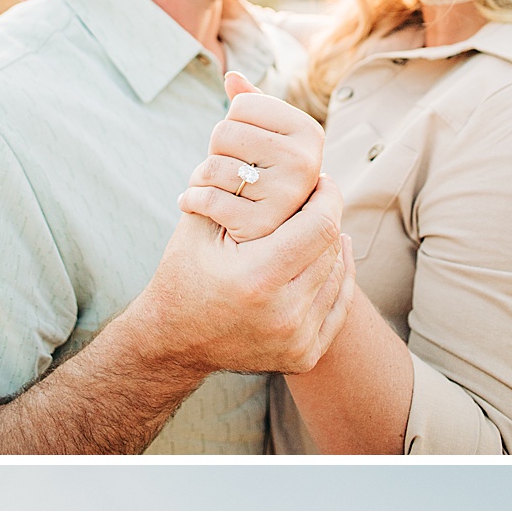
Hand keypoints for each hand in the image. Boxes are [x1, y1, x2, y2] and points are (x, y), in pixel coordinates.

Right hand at [145, 174, 355, 377]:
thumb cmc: (183, 275)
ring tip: (314, 225)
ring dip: (330, 245)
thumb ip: (238, 190)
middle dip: (326, 217)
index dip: (326, 197)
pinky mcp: (303, 354)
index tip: (320, 181)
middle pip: (330, 248)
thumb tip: (278, 155)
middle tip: (314, 199)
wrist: (173, 342)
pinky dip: (338, 277)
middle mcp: (284, 314)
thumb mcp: (198, 226)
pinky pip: (338, 306)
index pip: (319, 225)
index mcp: (257, 278)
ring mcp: (296, 339)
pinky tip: (332, 255)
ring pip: (337, 275)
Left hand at [178, 73, 326, 243]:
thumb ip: (252, 106)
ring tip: (213, 188)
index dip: (232, 124)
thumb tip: (231, 77)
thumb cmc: (260, 176)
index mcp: (310, 133)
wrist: (264, 238)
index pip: (242, 106)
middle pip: (223, 133)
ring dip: (200, 178)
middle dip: (216, 153)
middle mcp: (306, 162)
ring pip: (212, 166)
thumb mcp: (264, 139)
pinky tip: (192, 204)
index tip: (245, 147)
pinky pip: (206, 198)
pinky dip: (189, 201)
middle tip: (228, 171)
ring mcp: (287, 195)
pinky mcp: (262, 224)